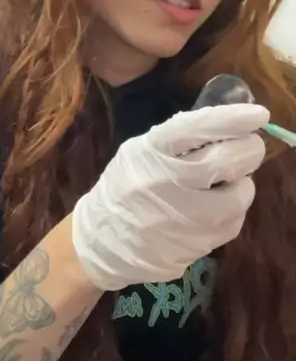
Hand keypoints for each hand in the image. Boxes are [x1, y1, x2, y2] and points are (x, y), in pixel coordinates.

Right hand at [72, 103, 268, 290]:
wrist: (101, 241)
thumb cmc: (124, 187)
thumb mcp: (140, 151)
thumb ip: (178, 140)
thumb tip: (227, 124)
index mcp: (151, 151)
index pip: (198, 127)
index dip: (233, 119)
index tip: (259, 114)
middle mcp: (167, 183)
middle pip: (229, 160)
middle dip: (249, 149)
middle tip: (249, 147)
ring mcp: (182, 219)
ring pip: (239, 195)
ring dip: (242, 184)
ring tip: (227, 182)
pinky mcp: (194, 246)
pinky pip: (232, 224)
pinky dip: (232, 212)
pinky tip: (215, 208)